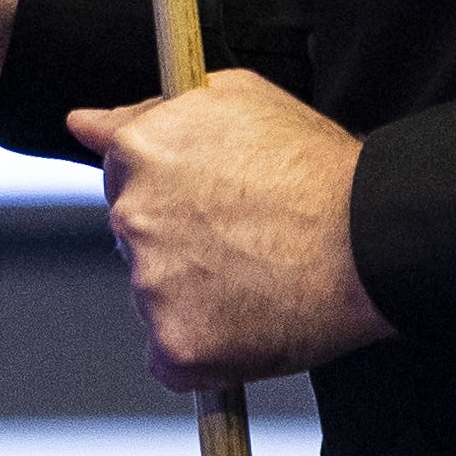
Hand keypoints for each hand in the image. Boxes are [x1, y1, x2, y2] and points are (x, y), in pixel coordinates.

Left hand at [67, 69, 393, 390]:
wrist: (372, 237)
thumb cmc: (316, 166)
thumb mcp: (234, 98)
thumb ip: (149, 111)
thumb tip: (83, 123)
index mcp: (140, 152)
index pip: (121, 174)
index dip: (171, 189)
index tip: (207, 203)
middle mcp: (132, 217)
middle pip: (135, 238)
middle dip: (178, 242)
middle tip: (245, 240)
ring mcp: (150, 285)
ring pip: (154, 296)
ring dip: (191, 294)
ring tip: (257, 277)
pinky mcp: (176, 345)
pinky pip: (171, 357)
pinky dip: (203, 349)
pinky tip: (248, 322)